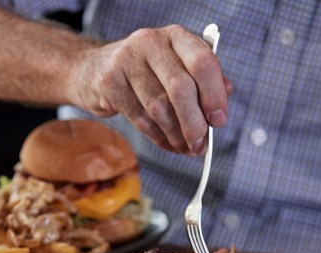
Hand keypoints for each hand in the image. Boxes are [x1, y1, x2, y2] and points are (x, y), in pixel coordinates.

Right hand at [73, 24, 231, 154]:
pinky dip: (158, 137)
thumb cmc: (143, 73)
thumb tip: (226, 95)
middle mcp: (151, 42)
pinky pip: (140, 119)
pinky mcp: (109, 83)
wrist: (94, 71)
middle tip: (200, 146)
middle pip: (180, 88)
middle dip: (194, 123)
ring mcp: (126, 61)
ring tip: (186, 149)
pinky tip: (168, 145)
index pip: (202, 61)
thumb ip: (200, 79)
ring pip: (159, 108)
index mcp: (175, 36)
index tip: (219, 120)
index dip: (214, 94)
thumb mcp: (174, 68)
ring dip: (176, 135)